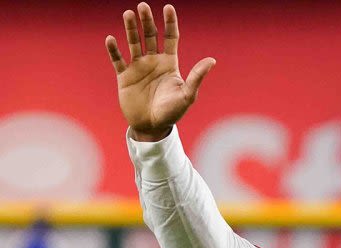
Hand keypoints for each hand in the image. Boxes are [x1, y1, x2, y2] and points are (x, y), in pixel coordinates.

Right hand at [105, 3, 214, 140]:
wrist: (152, 126)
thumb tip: (212, 60)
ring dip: (131, 29)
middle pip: (150, 36)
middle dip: (147, 21)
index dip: (169, 23)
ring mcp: (138, 67)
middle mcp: (153, 61)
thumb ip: (197, 77)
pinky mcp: (124, 77)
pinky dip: (114, 50)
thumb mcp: (187, 95)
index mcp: (170, 63)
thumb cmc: (173, 112)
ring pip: (133, 43)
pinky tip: (111, 39)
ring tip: (129, 14)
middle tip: (143, 6)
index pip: (170, 38)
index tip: (168, 7)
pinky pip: (118, 60)